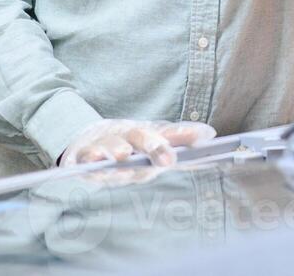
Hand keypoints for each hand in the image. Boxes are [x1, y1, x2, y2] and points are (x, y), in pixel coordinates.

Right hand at [57, 119, 215, 168]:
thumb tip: (211, 136)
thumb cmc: (129, 145)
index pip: (169, 132)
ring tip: (123, 155)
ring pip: (112, 145)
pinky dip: (88, 159)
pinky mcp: (82, 155)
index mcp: (147, 133)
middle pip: (141, 137)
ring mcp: (104, 144)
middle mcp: (127, 136)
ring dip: (117, 149)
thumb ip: (181, 141)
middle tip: (168, 158)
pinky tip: (92, 161)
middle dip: (154, 146)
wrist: (86, 139)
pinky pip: (84, 158)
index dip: (186, 134)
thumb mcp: (154, 142)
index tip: (206, 136)